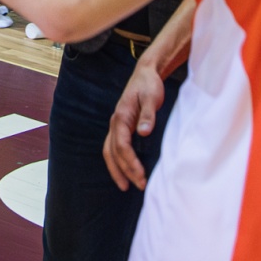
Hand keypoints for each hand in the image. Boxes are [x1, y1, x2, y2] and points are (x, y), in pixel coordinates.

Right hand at [104, 60, 167, 191]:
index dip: (130, 163)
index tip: (141, 176)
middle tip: (139, 186)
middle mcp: (115, 123)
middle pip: (113, 152)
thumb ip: (148, 115)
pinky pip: (113, 148)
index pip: (122, 146)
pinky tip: (125, 171)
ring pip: (109, 152)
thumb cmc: (149, 85)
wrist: (145, 74)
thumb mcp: (151, 97)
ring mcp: (116, 125)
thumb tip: (143, 132)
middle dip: (124, 171)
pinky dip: (116, 162)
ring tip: (125, 186)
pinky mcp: (121, 127)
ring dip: (116, 170)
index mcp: (121, 117)